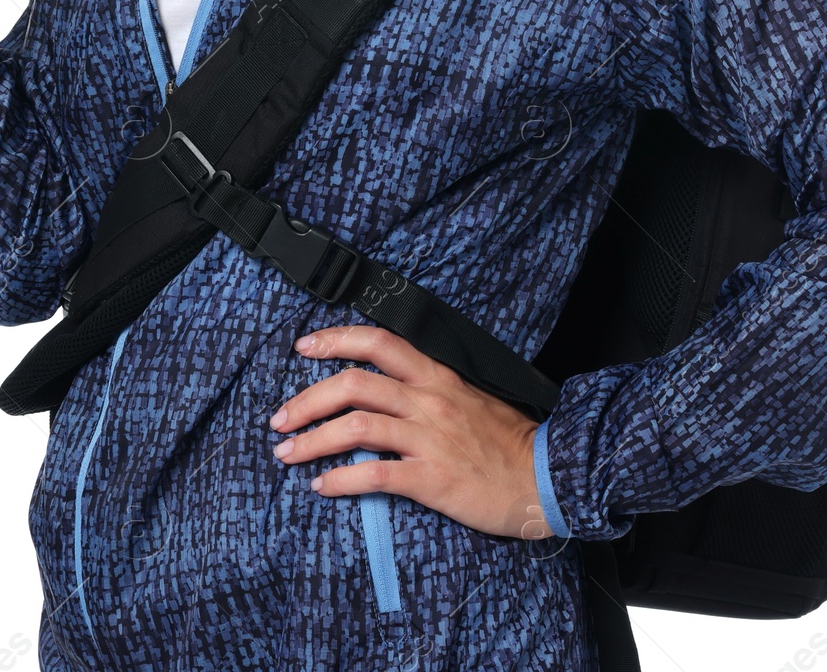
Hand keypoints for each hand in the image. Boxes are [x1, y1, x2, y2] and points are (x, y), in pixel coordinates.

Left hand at [268, 325, 554, 539]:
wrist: (547, 477)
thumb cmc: (506, 440)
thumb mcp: (469, 396)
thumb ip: (428, 389)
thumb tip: (383, 391)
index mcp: (437, 375)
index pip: (378, 342)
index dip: (335, 340)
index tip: (303, 347)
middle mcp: (428, 399)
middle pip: (352, 384)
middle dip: (306, 399)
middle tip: (279, 417)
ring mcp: (429, 438)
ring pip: (354, 427)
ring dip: (311, 440)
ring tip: (287, 453)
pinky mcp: (431, 478)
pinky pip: (374, 474)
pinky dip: (340, 479)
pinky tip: (321, 486)